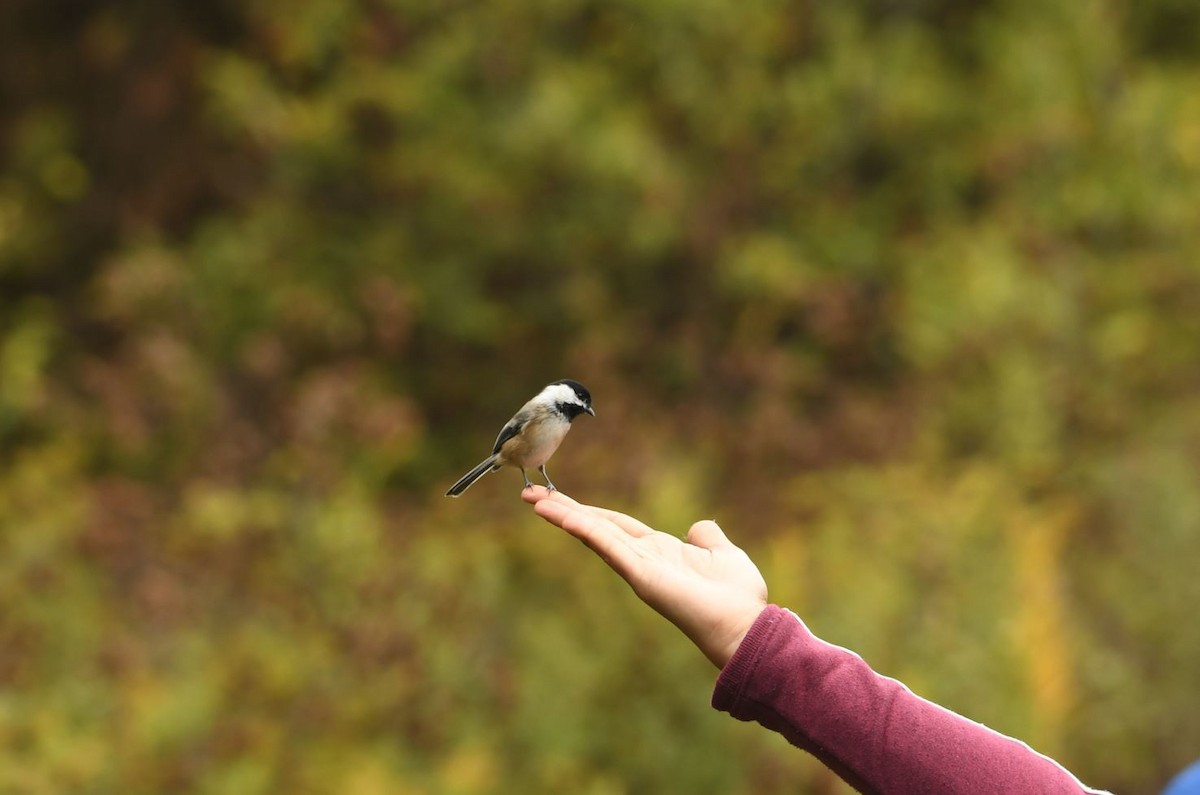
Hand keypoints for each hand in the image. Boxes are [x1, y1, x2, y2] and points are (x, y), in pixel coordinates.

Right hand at [523, 487, 768, 668]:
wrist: (744, 626)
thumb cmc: (738, 596)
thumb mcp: (723, 553)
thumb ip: (707, 537)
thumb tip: (699, 527)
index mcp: (658, 550)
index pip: (615, 525)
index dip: (588, 511)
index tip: (560, 498)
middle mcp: (642, 558)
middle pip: (595, 527)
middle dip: (563, 511)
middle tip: (529, 496)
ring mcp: (638, 568)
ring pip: (594, 534)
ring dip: (563, 516)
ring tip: (532, 501)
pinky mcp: (641, 575)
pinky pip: (608, 546)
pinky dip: (585, 529)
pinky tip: (563, 516)